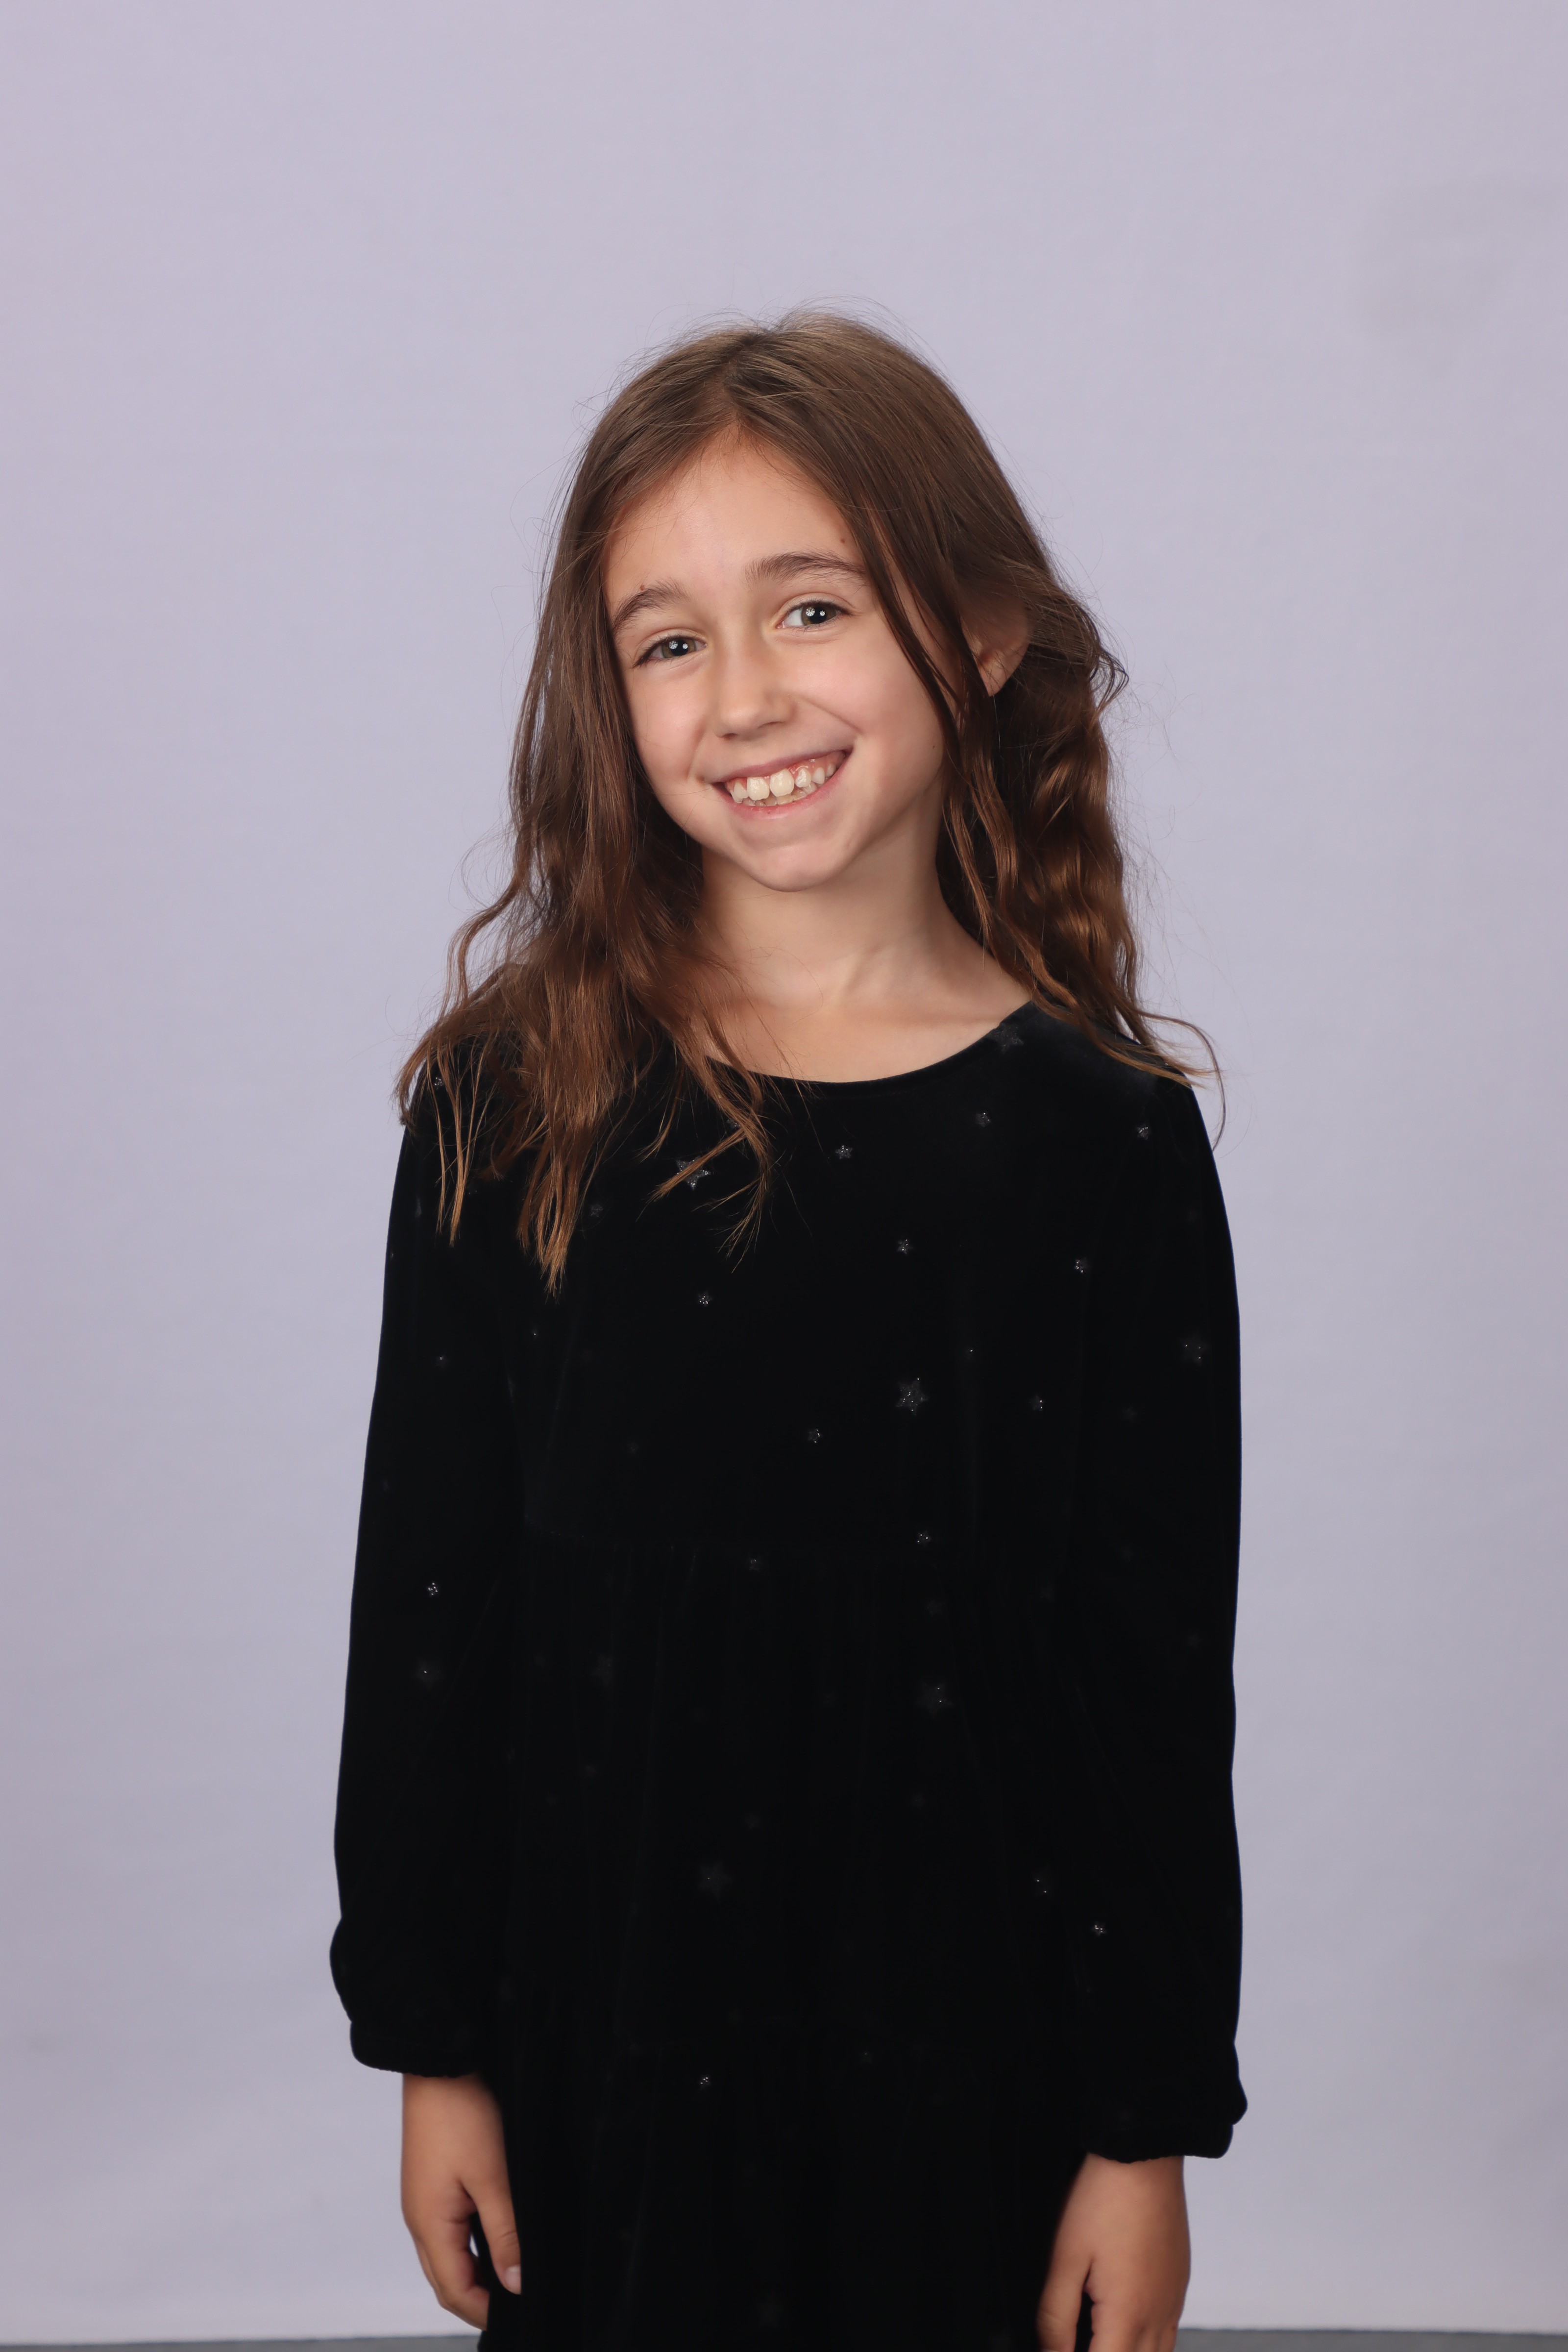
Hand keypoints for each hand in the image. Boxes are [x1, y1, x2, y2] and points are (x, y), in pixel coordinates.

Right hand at [400, 2071, 520, 2327]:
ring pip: (446, 2258)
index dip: (487, 2312)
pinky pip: (447, 2232)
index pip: (455, 2292)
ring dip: (474, 2275)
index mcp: (429, 2225)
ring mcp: (423, 2201)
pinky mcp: (431, 2184)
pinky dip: (469, 2248)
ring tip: (512, 2280)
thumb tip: (515, 2285)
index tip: (522, 2318)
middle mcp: (420, 2219)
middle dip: (478, 2302)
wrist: (440, 2063)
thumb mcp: (493, 2178)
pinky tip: (496, 2242)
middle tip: (519, 2307)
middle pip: (446, 2281)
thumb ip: (505, 2235)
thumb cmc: (463, 2114)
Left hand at [1037, 2153, 1189, 2351]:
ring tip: (1095, 2334)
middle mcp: (1159, 2316)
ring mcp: (1174, 2301)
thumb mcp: (1065, 2258)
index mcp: (1129, 2315)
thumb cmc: (1103, 2201)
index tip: (1060, 2348)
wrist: (1145, 2157)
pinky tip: (1120, 2322)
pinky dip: (1146, 2341)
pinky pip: (1168, 2333)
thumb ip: (1056, 2317)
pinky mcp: (1179, 2284)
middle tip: (1072, 2340)